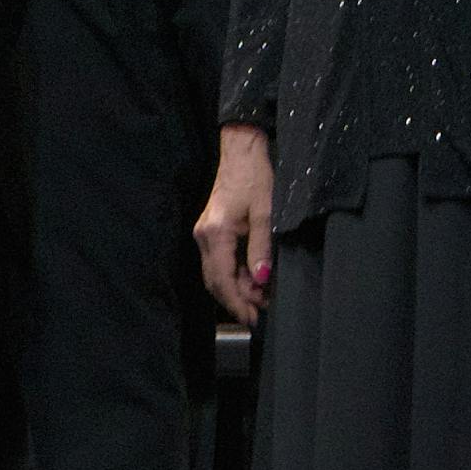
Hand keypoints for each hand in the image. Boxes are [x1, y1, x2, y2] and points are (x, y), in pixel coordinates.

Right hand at [195, 125, 276, 324]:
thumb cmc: (256, 176)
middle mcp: (204, 237)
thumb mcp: (266, 212)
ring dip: (238, 288)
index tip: (253, 318)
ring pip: (217, 273)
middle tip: (261, 313)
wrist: (242, 151)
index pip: (222, 280)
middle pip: (216, 281)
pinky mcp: (211, 231)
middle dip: (238, 300)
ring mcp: (205, 234)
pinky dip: (236, 273)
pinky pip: (220, 260)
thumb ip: (262, 247)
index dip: (237, 302)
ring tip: (262, 298)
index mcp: (215, 234)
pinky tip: (254, 279)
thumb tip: (262, 279)